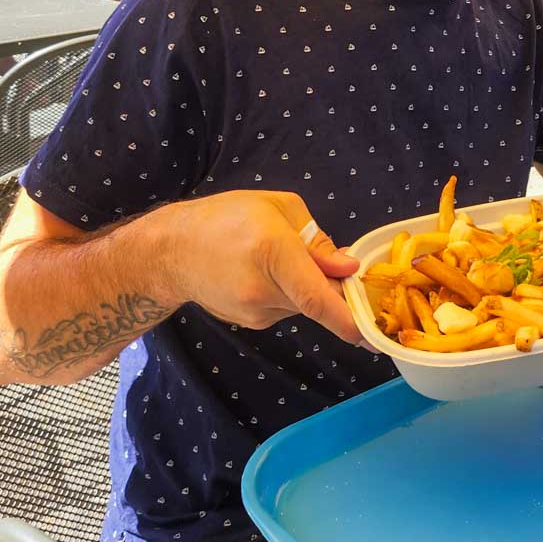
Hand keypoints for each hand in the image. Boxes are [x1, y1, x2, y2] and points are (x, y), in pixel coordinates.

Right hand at [168, 189, 360, 342]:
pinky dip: (287, 294)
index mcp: (273, 252)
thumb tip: (346, 267)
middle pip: (317, 300)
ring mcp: (255, 313)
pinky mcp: (250, 323)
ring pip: (302, 305)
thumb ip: (317, 240)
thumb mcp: (277, 206)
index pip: (317, 297)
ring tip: (274, 259)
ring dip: (305, 287)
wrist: (170, 252)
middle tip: (323, 260)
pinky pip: (285, 309)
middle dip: (331, 285)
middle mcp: (264, 290)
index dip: (348, 318)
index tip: (372, 335)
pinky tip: (261, 273)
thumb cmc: (225, 217)